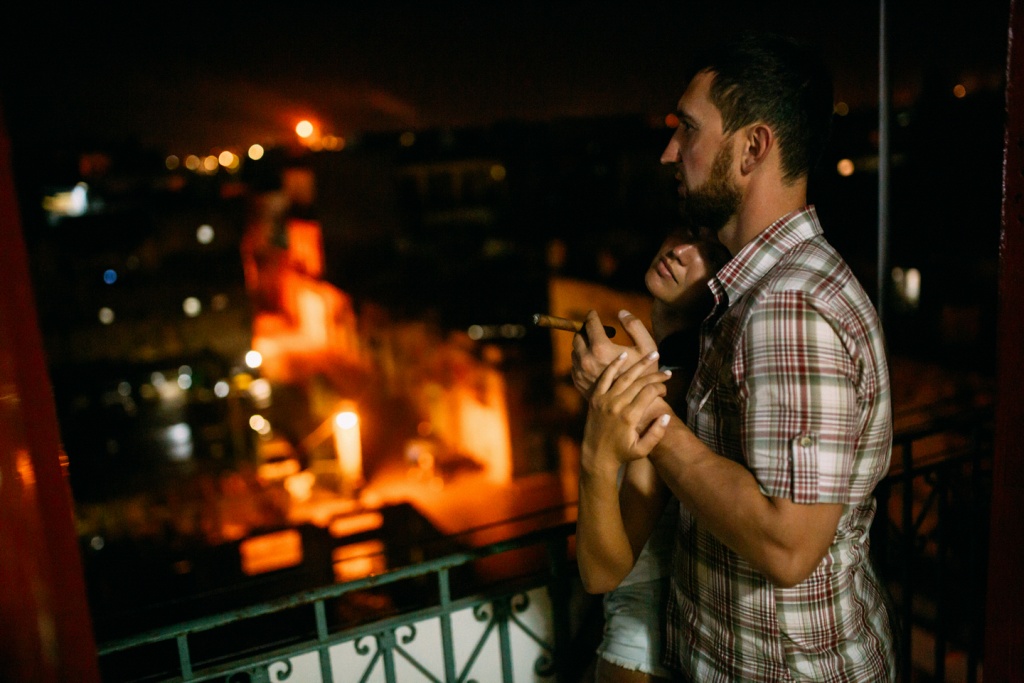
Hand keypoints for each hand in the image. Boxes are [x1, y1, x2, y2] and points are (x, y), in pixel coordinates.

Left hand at [571, 310, 657, 397]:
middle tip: (595, 330)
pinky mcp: (578, 382)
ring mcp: (580, 372)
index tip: (593, 313)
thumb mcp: (646, 346)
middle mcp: (586, 360)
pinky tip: (593, 360)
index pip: (590, 324)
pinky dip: (581, 359)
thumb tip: (621, 312)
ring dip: (583, 345)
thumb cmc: (644, 373)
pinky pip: (574, 364)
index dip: (592, 316)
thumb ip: (634, 325)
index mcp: (601, 349)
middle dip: (586, 331)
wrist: (636, 403)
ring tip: (595, 345)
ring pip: (575, 351)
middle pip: (578, 337)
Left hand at [580, 351, 671, 474]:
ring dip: (639, 365)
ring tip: (652, 355)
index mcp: (629, 417)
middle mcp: (616, 405)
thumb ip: (656, 434)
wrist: (596, 455)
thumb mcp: (642, 450)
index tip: (665, 389)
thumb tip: (665, 415)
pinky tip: (623, 355)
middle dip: (655, 375)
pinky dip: (614, 365)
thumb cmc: (622, 454)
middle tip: (667, 372)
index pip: (649, 393)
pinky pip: (605, 378)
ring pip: (624, 377)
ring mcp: (604, 400)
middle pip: (639, 383)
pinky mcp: (595, 398)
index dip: (660, 387)